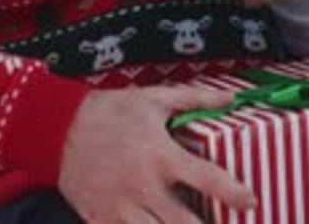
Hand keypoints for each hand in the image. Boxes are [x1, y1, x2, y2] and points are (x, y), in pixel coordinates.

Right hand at [59, 83, 255, 223]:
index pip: (206, 178)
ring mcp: (121, 208)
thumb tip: (228, 98)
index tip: (250, 200)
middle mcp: (143, 186)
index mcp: (160, 154)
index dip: (233, 193)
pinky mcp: (102, 221)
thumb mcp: (153, 98)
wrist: (58, 127)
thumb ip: (194, 98)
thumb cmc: (110, 111)